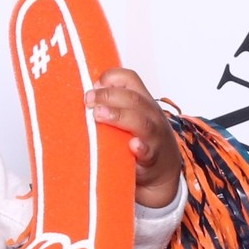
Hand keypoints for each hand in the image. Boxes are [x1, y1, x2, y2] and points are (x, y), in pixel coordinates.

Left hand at [89, 68, 182, 207]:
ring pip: (141, 122)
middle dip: (107, 96)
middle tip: (88, 101)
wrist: (163, 171)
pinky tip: (133, 146)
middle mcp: (151, 115)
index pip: (129, 78)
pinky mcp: (152, 158)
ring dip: (118, 116)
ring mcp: (153, 136)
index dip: (110, 78)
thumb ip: (113, 104)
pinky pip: (148, 151)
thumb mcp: (131, 116)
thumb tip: (85, 96)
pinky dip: (141, 147)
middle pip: (133, 98)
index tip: (92, 86)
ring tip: (98, 115)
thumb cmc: (141, 139)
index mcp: (143, 100)